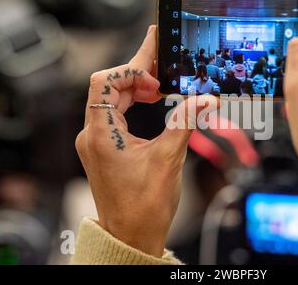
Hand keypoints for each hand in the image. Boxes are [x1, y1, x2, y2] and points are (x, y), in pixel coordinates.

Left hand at [75, 25, 217, 256]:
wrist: (132, 235)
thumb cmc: (145, 206)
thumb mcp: (170, 158)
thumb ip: (185, 121)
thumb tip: (204, 97)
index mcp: (102, 134)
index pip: (104, 82)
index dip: (130, 70)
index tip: (155, 72)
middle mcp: (93, 134)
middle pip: (108, 87)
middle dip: (136, 73)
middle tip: (162, 61)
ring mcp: (97, 141)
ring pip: (110, 99)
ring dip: (135, 88)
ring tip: (161, 84)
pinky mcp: (105, 147)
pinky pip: (114, 114)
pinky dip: (132, 103)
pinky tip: (151, 101)